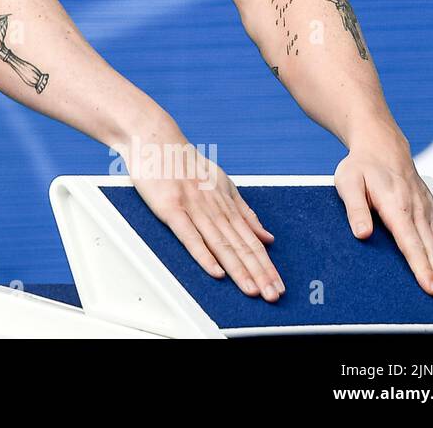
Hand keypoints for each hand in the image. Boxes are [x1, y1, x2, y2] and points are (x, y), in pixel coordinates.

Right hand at [129, 147, 284, 300]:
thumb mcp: (221, 182)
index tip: (278, 285)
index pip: (251, 239)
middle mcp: (214, 206)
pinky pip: (189, 234)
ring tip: (253, 290)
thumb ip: (244, 211)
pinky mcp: (171, 207)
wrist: (154, 137)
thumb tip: (267, 235)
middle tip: (274, 295)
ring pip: (220, 243)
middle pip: (240, 244)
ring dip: (238, 268)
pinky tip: (216, 271)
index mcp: (226, 201)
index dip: (266, 264)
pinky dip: (203, 253)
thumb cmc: (183, 160)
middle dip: (259, 272)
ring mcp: (193, 206)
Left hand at [334, 144, 432, 302]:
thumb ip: (355, 210)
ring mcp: (427, 209)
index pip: (410, 242)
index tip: (430, 286)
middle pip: (432, 249)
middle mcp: (416, 209)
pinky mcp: (432, 210)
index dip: (421, 266)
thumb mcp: (348, 183)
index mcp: (394, 205)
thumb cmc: (362, 165)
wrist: (381, 145)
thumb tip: (362, 233)